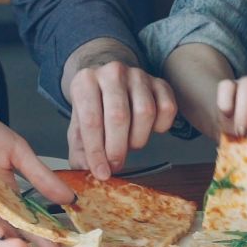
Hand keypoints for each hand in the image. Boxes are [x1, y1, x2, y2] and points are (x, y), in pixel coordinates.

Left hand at [64, 43, 177, 179]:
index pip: (91, 120)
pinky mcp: (159, 81)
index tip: (102, 174)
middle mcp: (112, 72)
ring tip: (129, 143)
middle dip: (118, 149)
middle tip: (116, 165)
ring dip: (138, 138)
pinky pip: (167, 108)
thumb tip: (87, 173)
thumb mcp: (78, 129)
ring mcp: (138, 75)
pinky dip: (160, 126)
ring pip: (145, 112)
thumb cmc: (93, 109)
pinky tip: (148, 129)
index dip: (97, 152)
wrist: (107, 83)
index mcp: (85, 82)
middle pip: (119, 116)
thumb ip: (80, 153)